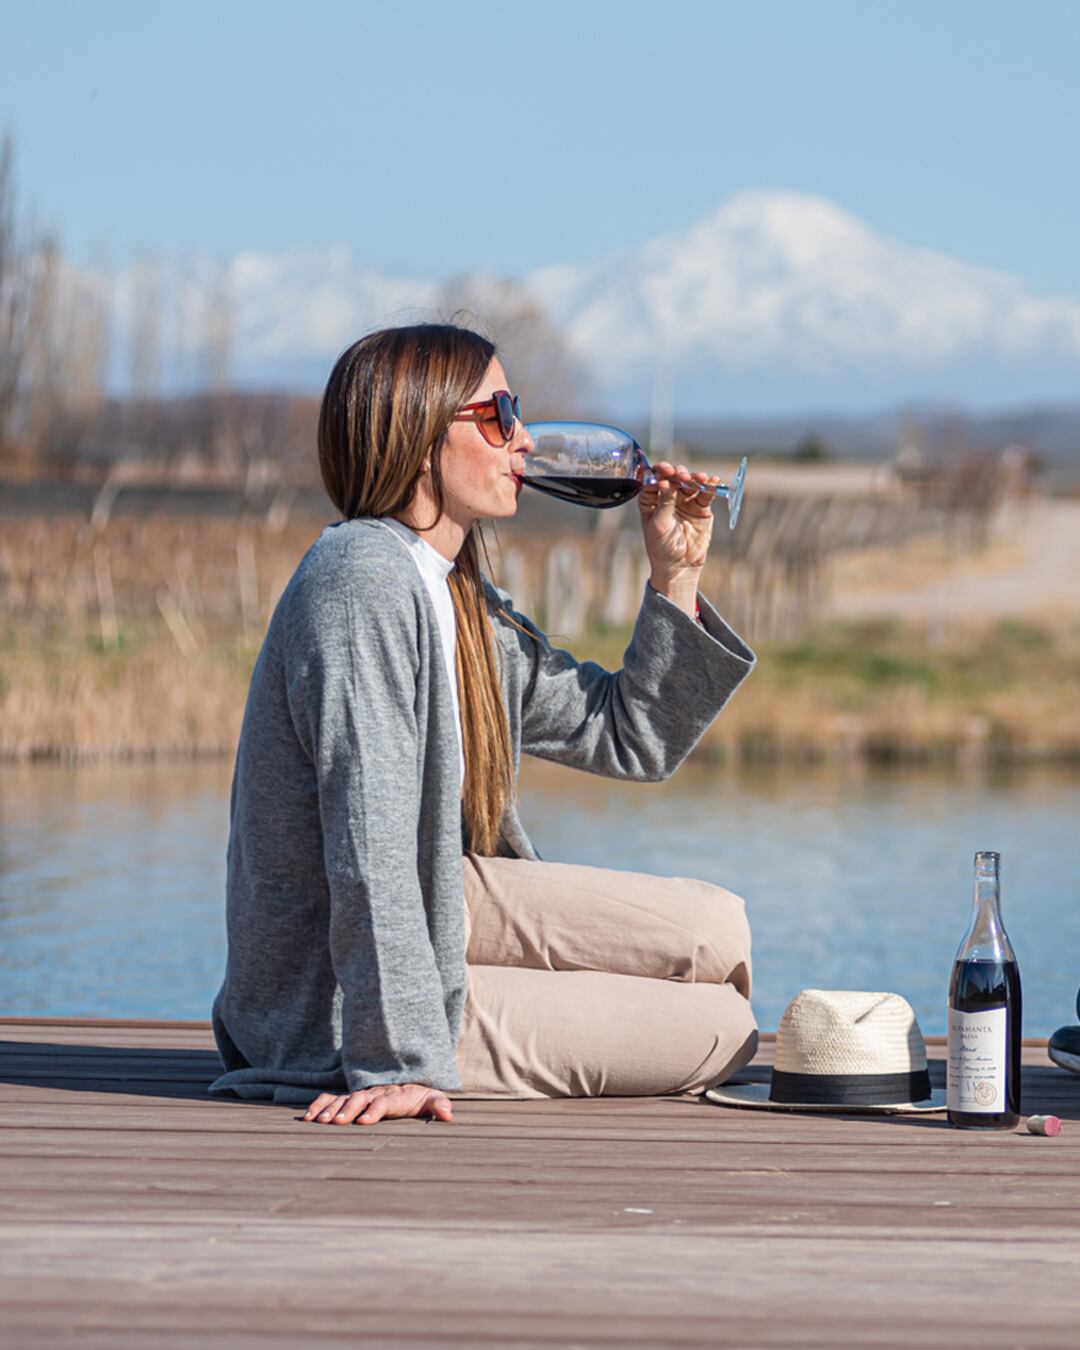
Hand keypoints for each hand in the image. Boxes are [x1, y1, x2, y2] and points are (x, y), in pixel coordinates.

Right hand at [303, 1082, 453, 1126]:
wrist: (402, 1081)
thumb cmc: (416, 1096)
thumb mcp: (430, 1099)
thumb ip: (438, 1105)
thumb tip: (448, 1114)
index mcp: (393, 1096)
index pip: (383, 1102)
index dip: (374, 1111)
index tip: (364, 1121)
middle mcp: (373, 1093)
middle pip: (359, 1099)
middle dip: (348, 1110)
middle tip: (338, 1122)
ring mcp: (359, 1094)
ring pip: (342, 1099)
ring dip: (331, 1109)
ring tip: (319, 1122)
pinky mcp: (347, 1098)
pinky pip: (330, 1099)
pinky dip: (319, 1105)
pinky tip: (307, 1117)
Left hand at [638, 462, 720, 612]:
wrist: (679, 566)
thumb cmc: (662, 547)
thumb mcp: (659, 524)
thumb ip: (664, 502)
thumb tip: (665, 481)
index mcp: (651, 500)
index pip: (655, 480)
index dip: (660, 473)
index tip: (664, 471)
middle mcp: (668, 497)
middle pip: (674, 478)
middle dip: (678, 473)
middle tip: (681, 475)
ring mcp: (685, 501)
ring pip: (690, 483)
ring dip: (694, 477)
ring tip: (699, 477)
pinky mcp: (701, 508)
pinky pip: (705, 494)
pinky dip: (709, 486)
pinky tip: (712, 480)